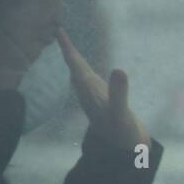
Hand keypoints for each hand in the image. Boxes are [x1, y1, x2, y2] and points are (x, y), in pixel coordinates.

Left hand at [57, 28, 150, 151]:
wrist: (125, 153)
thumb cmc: (122, 135)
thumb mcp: (121, 114)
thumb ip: (119, 93)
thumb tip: (119, 69)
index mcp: (90, 93)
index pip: (75, 66)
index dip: (67, 48)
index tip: (57, 30)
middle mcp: (89, 94)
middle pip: (74, 68)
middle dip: (66, 50)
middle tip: (58, 31)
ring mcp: (95, 98)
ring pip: (79, 75)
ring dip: (74, 61)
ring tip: (67, 46)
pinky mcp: (103, 102)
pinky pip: (90, 82)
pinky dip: (86, 71)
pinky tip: (85, 71)